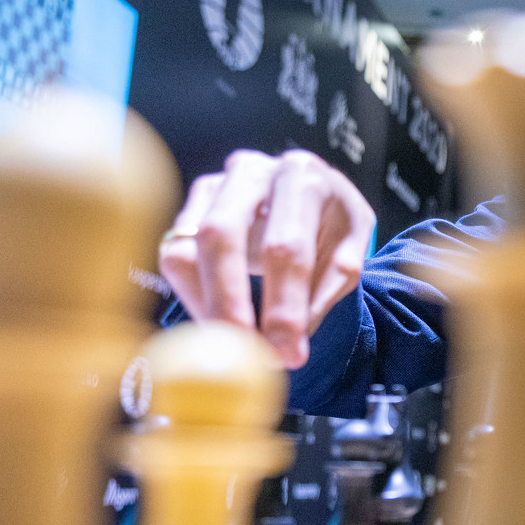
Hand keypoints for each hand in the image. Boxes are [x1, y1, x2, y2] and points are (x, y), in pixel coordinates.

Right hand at [158, 149, 375, 367]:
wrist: (315, 197)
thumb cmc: (333, 227)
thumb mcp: (349, 254)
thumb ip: (324, 294)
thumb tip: (287, 342)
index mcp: (302, 177)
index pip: (285, 246)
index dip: (284, 306)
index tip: (286, 353)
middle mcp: (252, 171)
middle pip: (220, 235)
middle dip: (227, 303)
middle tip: (239, 352)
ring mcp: (214, 186)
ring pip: (185, 248)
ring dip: (206, 306)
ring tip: (234, 344)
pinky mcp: (189, 208)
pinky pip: (174, 257)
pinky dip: (195, 297)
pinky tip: (221, 319)